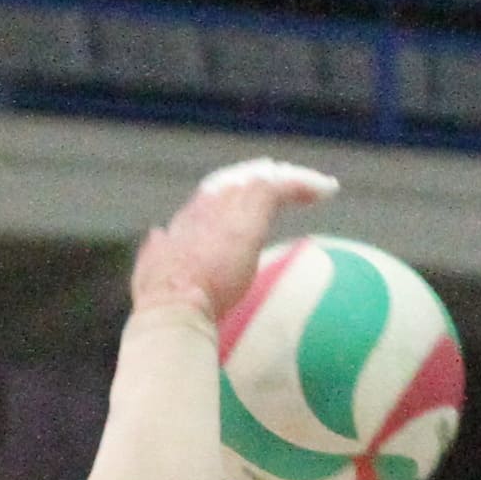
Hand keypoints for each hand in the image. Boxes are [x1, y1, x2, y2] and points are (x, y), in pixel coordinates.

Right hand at [135, 159, 342, 330]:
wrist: (173, 301)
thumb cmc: (163, 300)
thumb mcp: (153, 269)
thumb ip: (157, 252)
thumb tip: (155, 237)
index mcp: (188, 218)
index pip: (218, 194)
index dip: (240, 191)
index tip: (257, 193)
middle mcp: (209, 203)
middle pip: (244, 178)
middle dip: (270, 178)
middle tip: (297, 184)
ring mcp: (230, 204)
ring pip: (268, 178)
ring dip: (296, 181)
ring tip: (320, 187)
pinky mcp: (250, 212)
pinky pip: (284, 186)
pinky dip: (307, 185)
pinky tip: (327, 190)